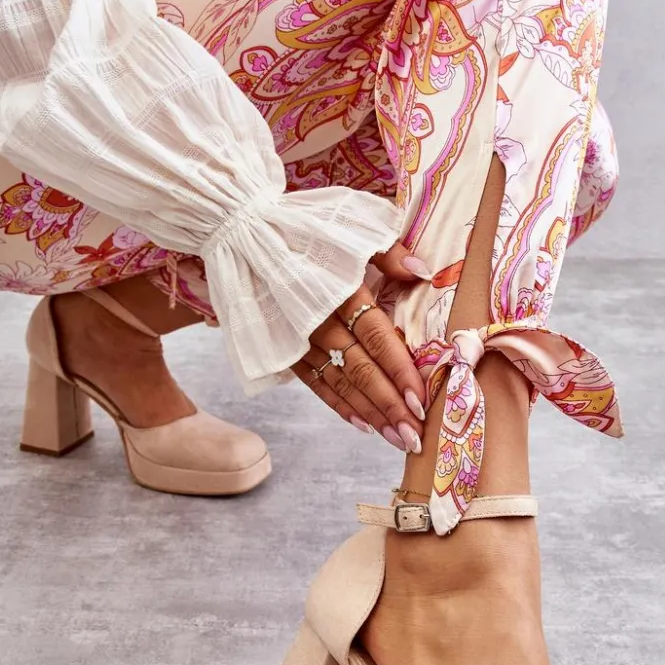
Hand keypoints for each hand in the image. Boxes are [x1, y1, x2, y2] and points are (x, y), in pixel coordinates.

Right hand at [291, 243, 428, 452]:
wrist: (241, 234)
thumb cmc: (302, 227)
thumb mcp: (350, 226)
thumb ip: (388, 253)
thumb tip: (423, 274)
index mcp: (339, 290)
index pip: (377, 338)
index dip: (400, 371)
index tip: (422, 399)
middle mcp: (318, 321)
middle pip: (361, 370)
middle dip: (390, 406)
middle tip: (415, 435)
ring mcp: (297, 339)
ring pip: (340, 383)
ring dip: (370, 414)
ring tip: (396, 438)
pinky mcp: (282, 349)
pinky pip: (315, 384)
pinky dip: (339, 406)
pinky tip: (363, 425)